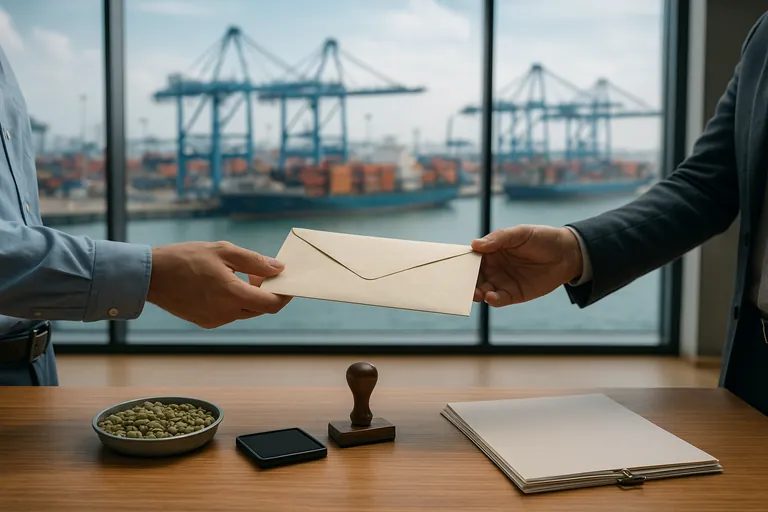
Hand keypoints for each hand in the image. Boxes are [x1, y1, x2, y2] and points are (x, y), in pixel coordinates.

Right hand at [146, 241, 291, 327]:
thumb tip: (279, 268)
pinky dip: (234, 301)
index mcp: (232, 295)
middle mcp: (225, 313)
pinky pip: (229, 313)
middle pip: (259, 308)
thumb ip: (254, 261)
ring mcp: (214, 320)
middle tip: (261, 273)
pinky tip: (224, 284)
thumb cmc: (186, 258)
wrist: (150, 275)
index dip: (284, 295)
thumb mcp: (223, 251)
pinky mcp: (205, 322)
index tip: (288, 284)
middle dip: (266, 292)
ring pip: (244, 311)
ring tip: (239, 274)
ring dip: (249, 296)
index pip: (271, 304)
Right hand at [470, 225, 582, 306]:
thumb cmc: (541, 238)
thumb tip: (475, 244)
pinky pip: (499, 299)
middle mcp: (493, 268)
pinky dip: (493, 300)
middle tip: (461, 285)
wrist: (567, 254)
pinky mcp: (513, 294)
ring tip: (476, 293)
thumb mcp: (519, 233)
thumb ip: (498, 239)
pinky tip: (490, 297)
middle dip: (465, 282)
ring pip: (482, 290)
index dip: (461, 263)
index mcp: (490, 251)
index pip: (471, 259)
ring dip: (476, 293)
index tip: (453, 267)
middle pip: (473, 277)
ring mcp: (502, 282)